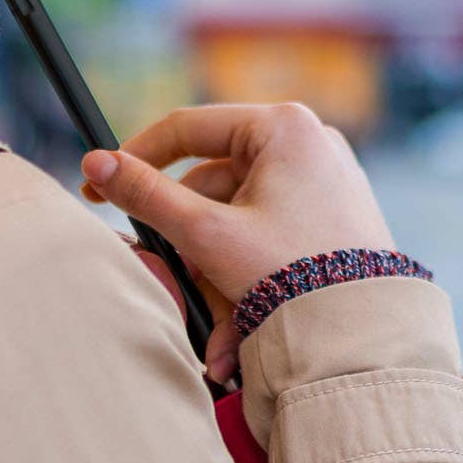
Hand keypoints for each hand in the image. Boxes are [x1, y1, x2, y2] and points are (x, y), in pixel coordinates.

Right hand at [85, 103, 394, 370]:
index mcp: (284, 126)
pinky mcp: (331, 219)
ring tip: (214, 335)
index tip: (97, 191)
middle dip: (189, 246)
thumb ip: (147, 195)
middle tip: (165, 281)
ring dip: (215, 276)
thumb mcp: (207, 234)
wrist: (367, 336)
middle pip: (214, 186)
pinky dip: (246, 279)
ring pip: (238, 221)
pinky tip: (235, 335)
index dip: (135, 159)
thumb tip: (95, 164)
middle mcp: (309, 143)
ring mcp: (324, 181)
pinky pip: (268, 239)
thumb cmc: (294, 275)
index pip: (187, 129)